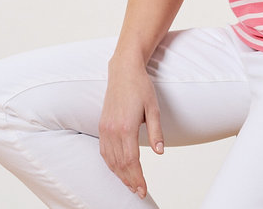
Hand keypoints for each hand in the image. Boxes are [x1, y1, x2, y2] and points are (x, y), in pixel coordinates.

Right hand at [99, 59, 163, 198]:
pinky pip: (104, 150)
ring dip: (119, 174)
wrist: (124, 70)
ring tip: (130, 184)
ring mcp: (105, 128)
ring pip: (110, 159)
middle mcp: (113, 130)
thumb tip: (161, 152)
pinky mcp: (102, 125)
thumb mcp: (154, 108)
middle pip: (119, 164)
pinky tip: (117, 169)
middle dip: (129, 180)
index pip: (131, 161)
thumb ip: (156, 131)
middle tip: (138, 192)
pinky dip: (110, 163)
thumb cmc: (141, 87)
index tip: (142, 189)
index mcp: (126, 127)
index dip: (137, 177)